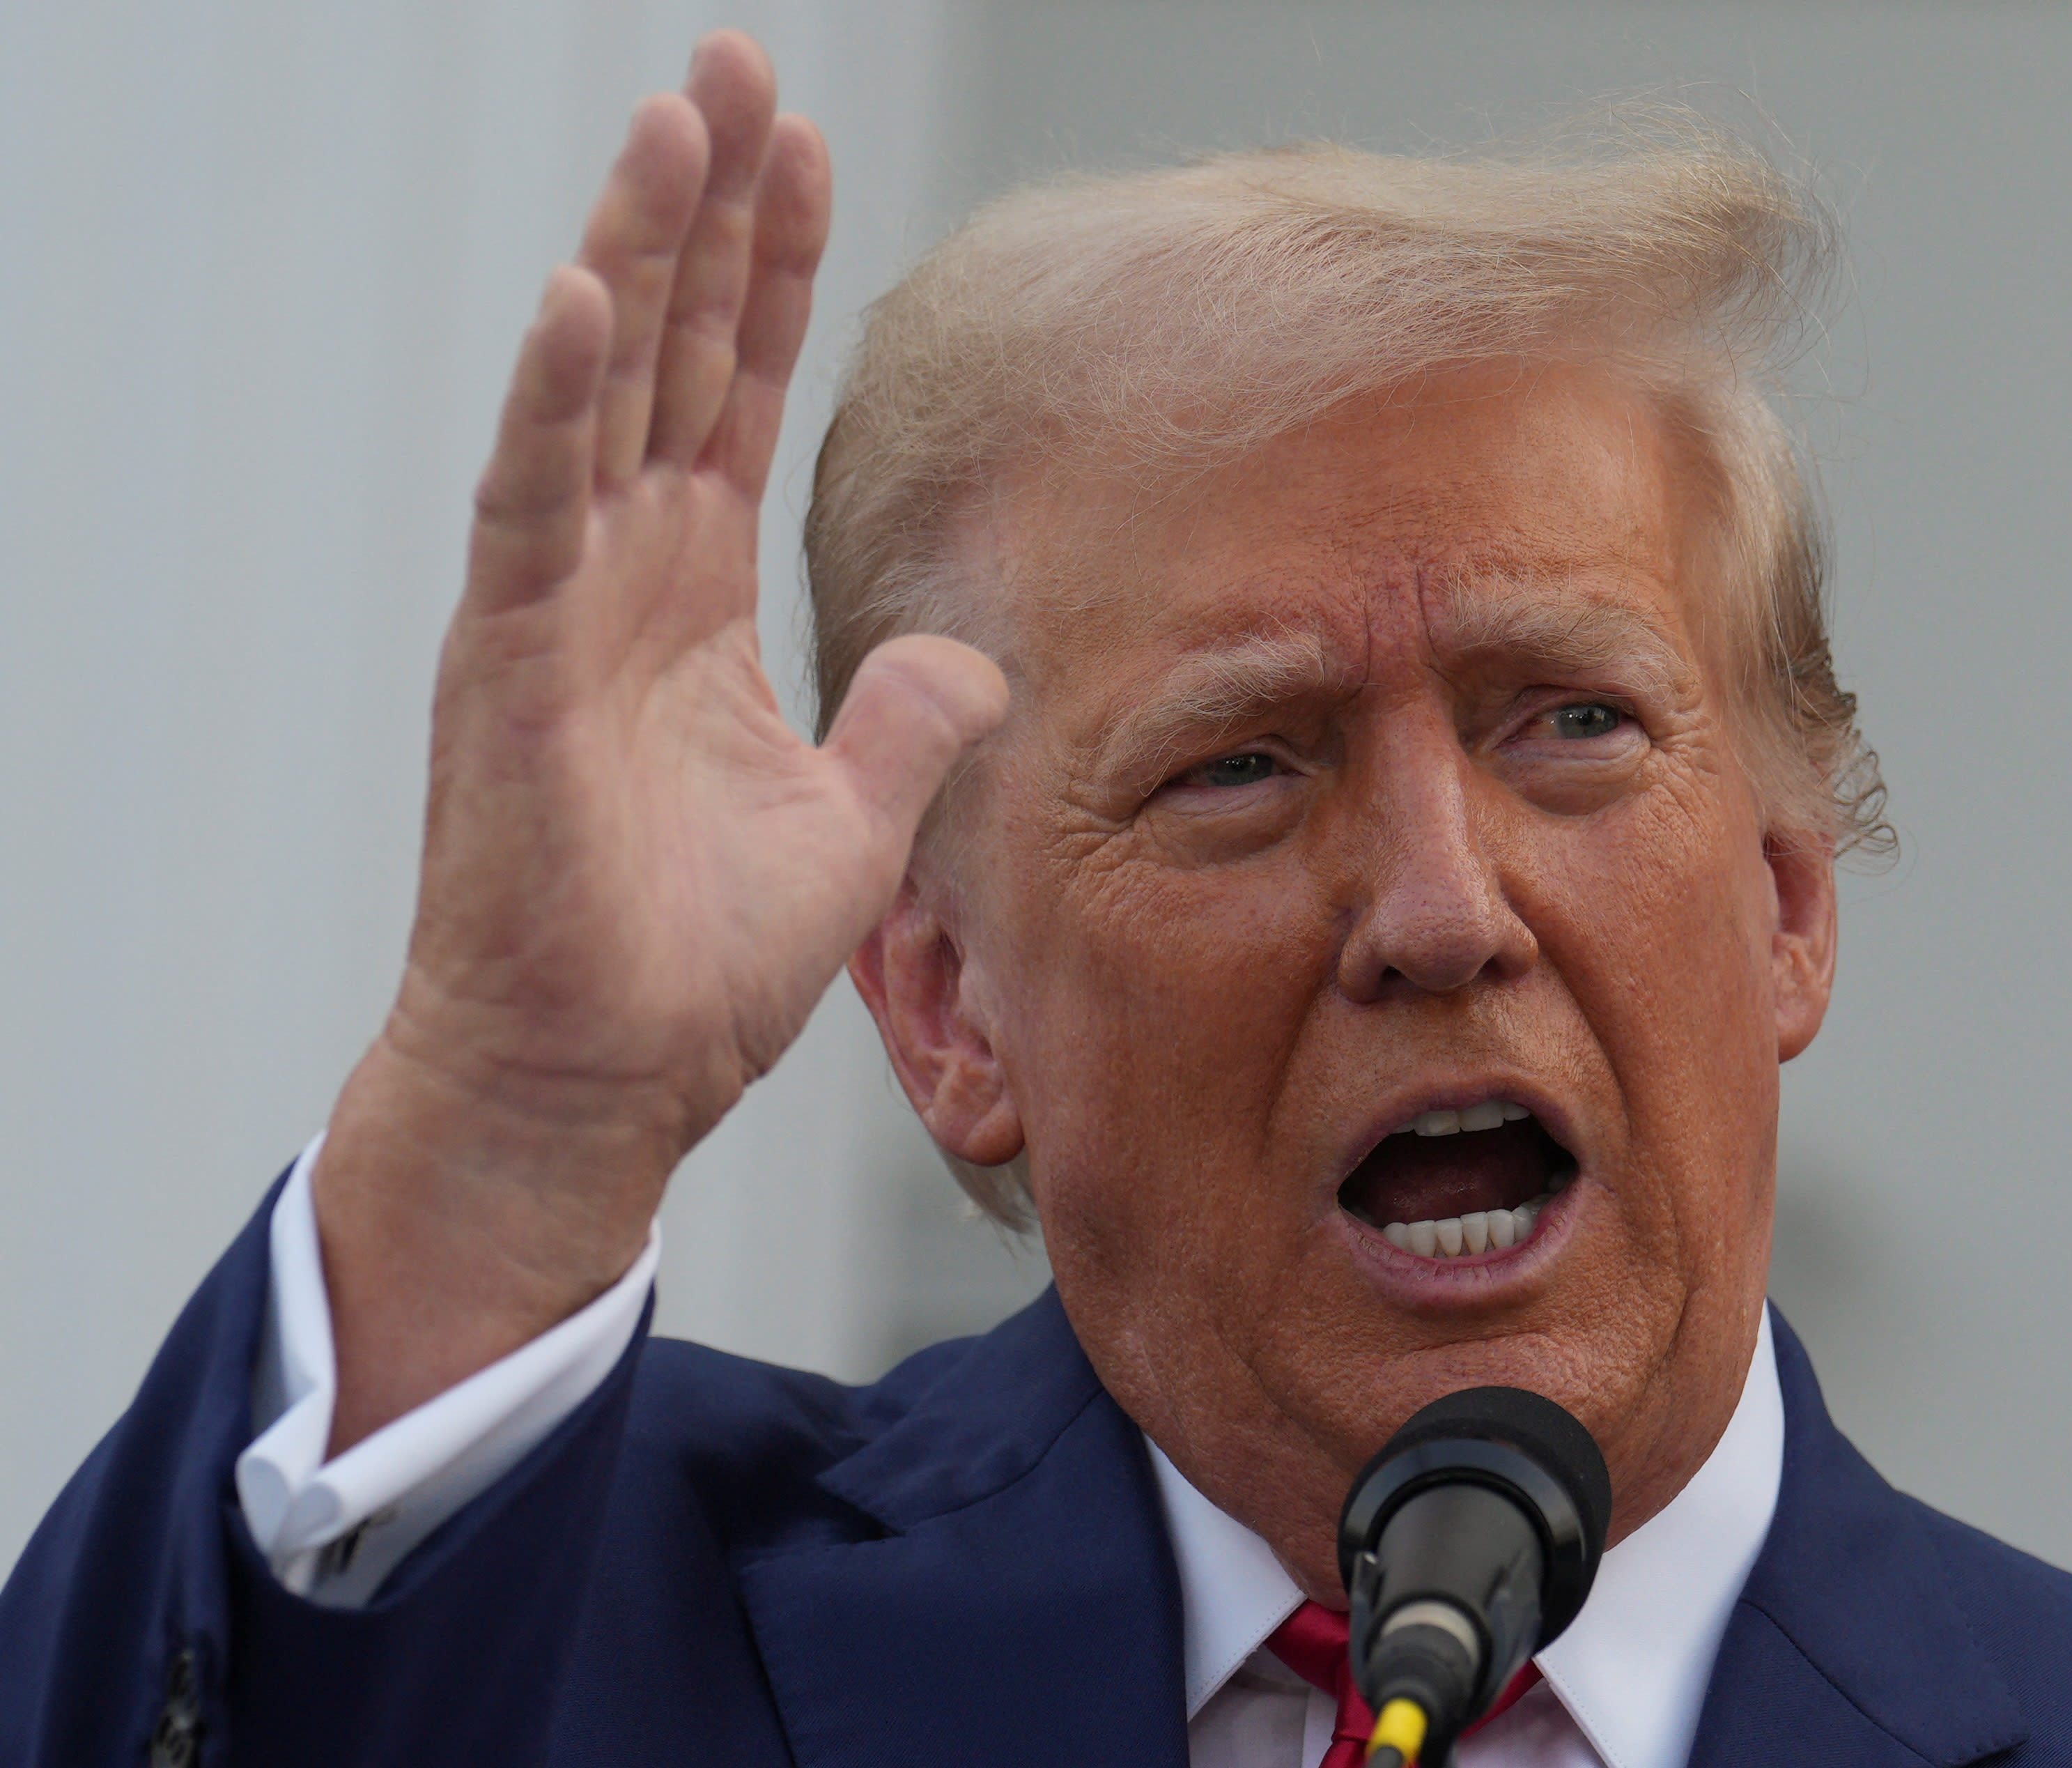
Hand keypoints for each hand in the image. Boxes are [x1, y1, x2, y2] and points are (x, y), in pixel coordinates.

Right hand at [311, 33, 1003, 1450]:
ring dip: (638, 254)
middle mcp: (617, 575)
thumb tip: (967, 658)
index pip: (738, 393)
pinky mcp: (506, 668)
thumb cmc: (692, 968)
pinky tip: (589, 298)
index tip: (803, 149)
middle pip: (671, 353)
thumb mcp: (850, 829)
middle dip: (704, 208)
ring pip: (597, 394)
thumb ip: (905, 729)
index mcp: (691, 599)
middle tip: (733, 67)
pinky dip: (556, 406)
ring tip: (677, 119)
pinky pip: (529, 511)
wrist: (599, 1082)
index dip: (770, 271)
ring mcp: (553, 611)